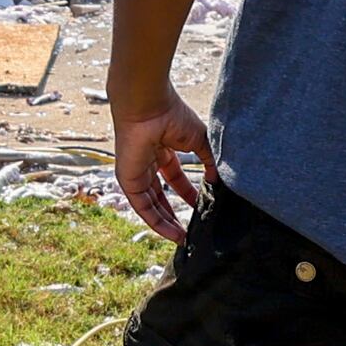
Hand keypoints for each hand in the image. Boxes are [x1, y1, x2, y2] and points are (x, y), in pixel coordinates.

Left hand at [111, 91, 218, 241]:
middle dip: (174, 213)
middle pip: (160, 195)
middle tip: (190, 230)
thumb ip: (209, 161)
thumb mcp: (199, 140)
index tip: (201, 207)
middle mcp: (147, 163)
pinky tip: (172, 233)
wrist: (149, 107)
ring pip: (151, 205)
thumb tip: (218, 180)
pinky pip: (142, 207)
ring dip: (166, 223)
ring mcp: (136, 173)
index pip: (174, 178)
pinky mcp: (127, 181)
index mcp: (162, 150)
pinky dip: (156, 222)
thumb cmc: (172, 115)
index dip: (187, 194)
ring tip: (183, 238)